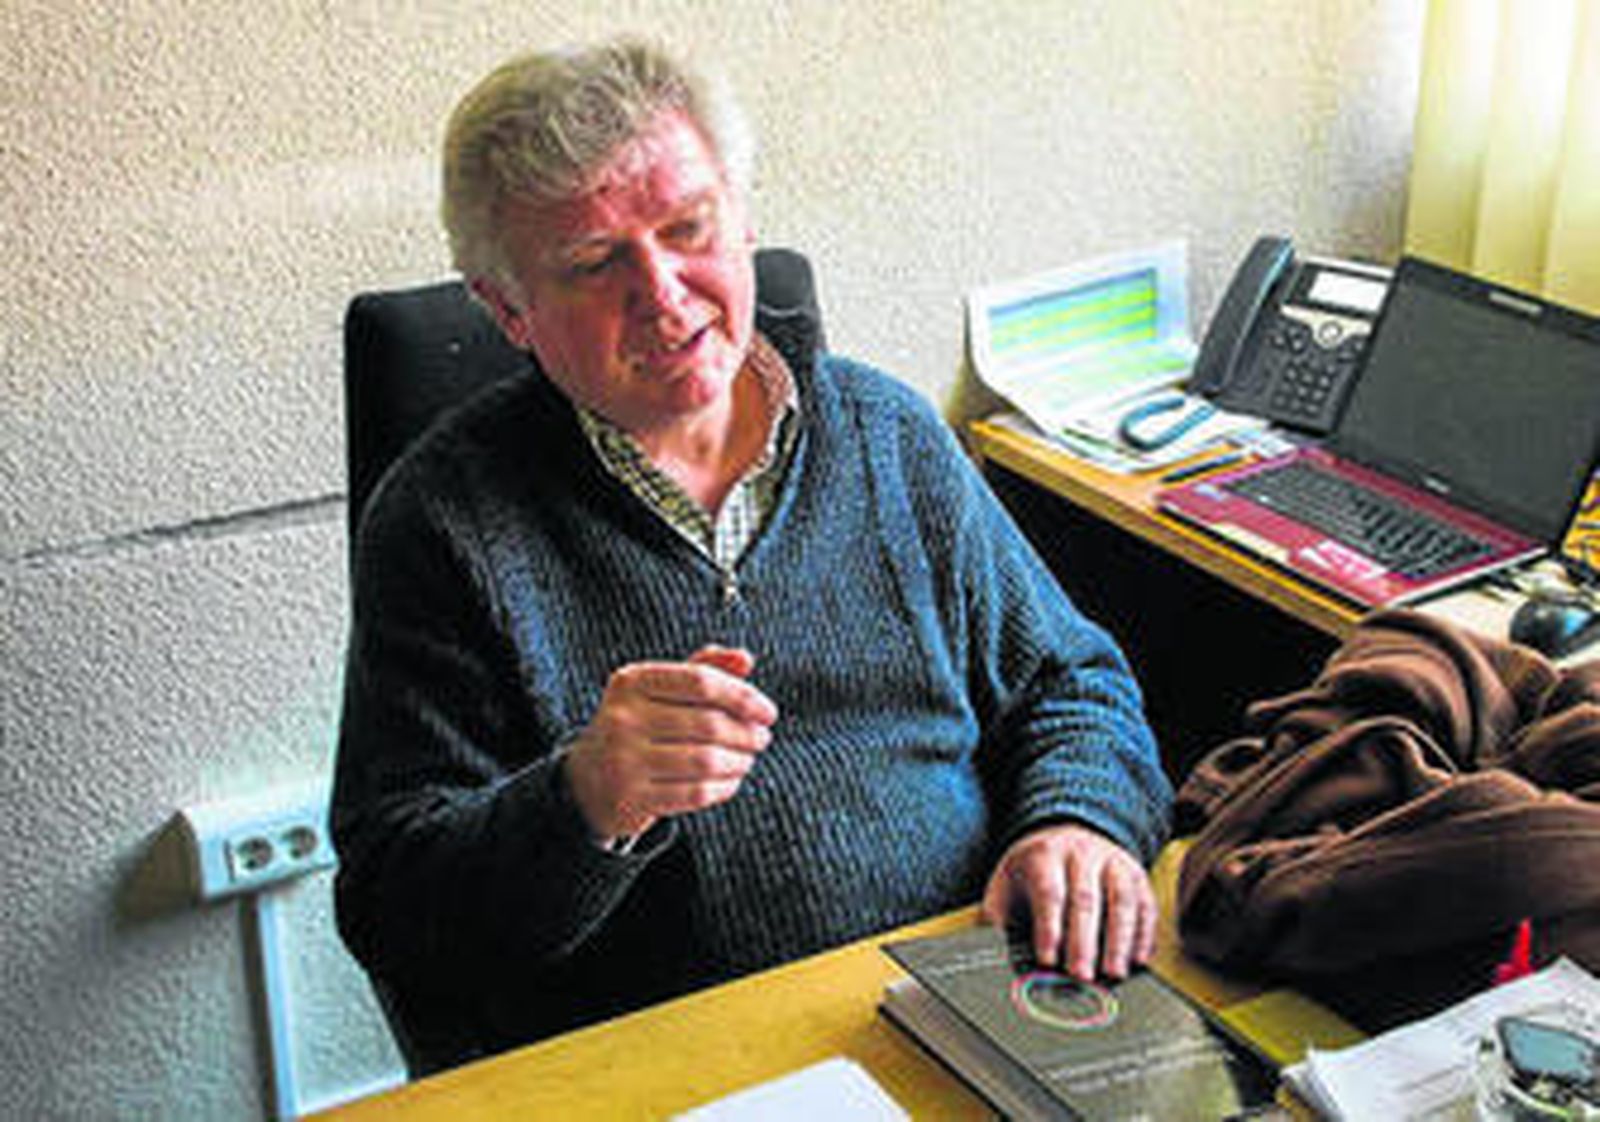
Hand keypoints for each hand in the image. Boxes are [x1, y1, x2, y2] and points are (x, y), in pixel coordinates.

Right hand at [563, 645, 777, 840]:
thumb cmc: (640, 726)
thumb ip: (703, 669)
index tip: (769, 713)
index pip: (702, 681)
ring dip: (739, 762)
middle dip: (746, 733)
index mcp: (632, 681)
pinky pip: (695, 793)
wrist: (589, 779)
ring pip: (706, 761)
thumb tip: (744, 658)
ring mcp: (623, 759)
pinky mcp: (630, 798)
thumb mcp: (661, 691)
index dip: (743, 697)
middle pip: (709, 724)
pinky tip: (731, 781)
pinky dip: (723, 788)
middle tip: (762, 739)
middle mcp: (622, 717)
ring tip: (748, 759)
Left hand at [980, 823, 1156, 980]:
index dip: (1049, 927)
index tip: (1047, 959)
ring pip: (1122, 899)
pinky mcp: (1137, 875)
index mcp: (1045, 855)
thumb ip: (1000, 918)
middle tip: (1082, 976)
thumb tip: (995, 956)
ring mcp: (1114, 862)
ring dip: (1120, 940)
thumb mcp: (1006, 884)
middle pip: (1086, 898)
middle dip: (1084, 941)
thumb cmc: (1033, 871)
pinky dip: (1145, 934)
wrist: (1066, 834)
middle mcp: (1082, 854)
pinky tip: (1139, 960)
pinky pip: (1146, 904)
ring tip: (1115, 973)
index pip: (1049, 892)